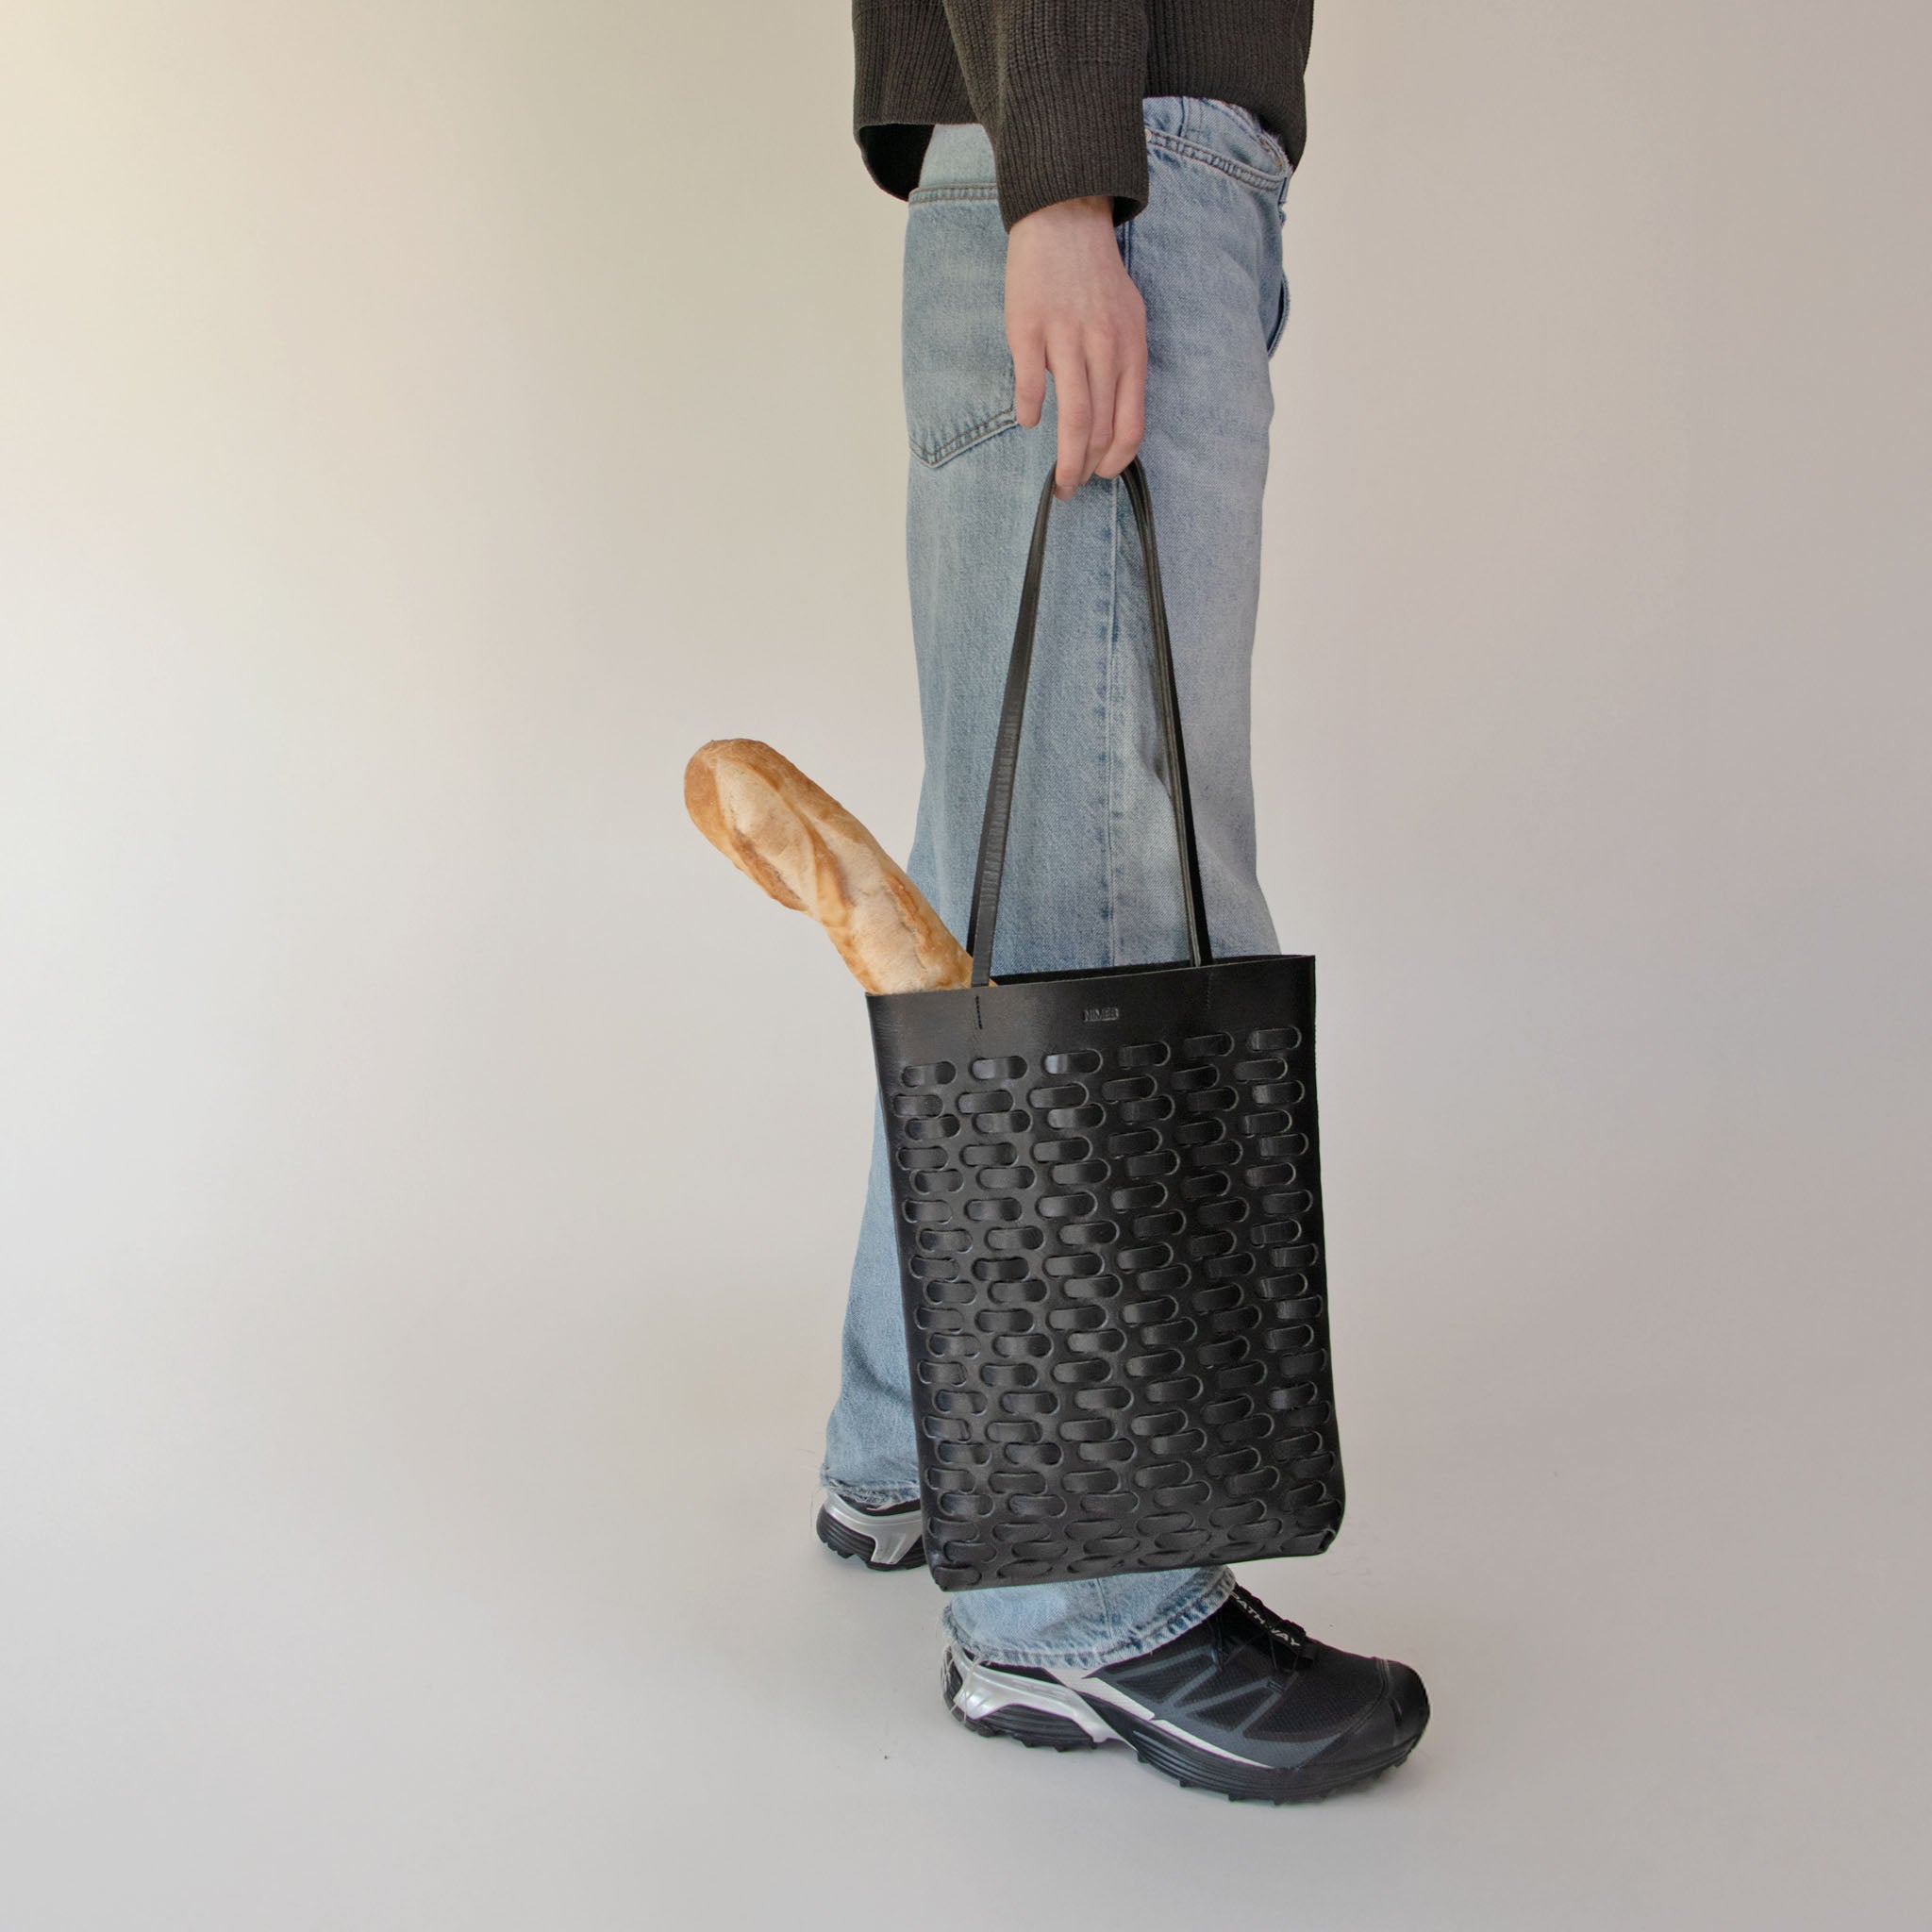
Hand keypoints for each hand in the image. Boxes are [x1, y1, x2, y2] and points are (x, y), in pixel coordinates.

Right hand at [1005, 195, 1147, 499]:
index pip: (1131, 423)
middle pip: (1099, 429)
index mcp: (1131, 348)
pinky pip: (1030, 386)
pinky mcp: (1028, 329)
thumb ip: (1124, 365)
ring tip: (1057, 480)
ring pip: (1072, 418)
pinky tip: (1027, 421)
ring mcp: (1065, 338)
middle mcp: (1103, 347)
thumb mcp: (1129, 317)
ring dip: (1064, 459)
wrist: (1065, 219)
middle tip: (1072, 487)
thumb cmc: (1096, 275)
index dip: (1118, 459)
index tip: (1104, 475)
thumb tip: (1113, 416)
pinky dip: (1029, 412)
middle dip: (1087, 469)